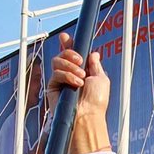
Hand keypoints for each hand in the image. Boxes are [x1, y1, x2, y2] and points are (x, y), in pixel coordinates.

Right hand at [48, 33, 111, 153]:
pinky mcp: (53, 87)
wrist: (88, 116)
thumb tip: (93, 53)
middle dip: (71, 53)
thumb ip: (95, 65)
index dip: (68, 44)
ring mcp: (60, 80)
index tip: (67, 37)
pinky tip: (76, 83)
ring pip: (57, 61)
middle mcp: (69, 74)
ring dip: (70, 66)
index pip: (72, 54)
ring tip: (81, 77)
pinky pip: (56, 73)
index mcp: (82, 71)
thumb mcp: (101, 79)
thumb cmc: (97, 101)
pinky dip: (67, 75)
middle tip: (80, 61)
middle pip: (62, 54)